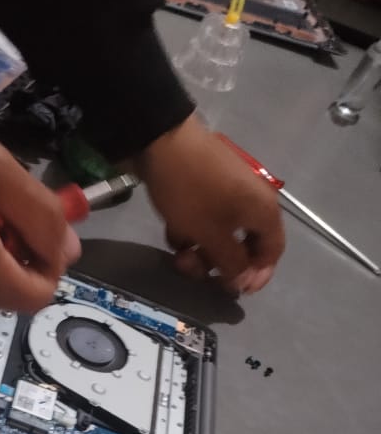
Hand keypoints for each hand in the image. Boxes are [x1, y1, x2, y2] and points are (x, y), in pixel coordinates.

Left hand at [136, 114, 284, 292]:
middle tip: (197, 272)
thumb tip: (243, 281)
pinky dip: (191, 230)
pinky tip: (172, 232)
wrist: (161, 142)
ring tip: (179, 254)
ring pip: (220, 234)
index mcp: (264, 212)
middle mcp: (252, 201)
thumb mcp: (211, 234)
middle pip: (244, 245)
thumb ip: (231, 262)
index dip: (258, 275)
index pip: (272, 251)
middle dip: (219, 264)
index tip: (237, 291)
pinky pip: (205, 219)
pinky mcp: (206, 188)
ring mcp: (228, 193)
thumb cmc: (192, 193)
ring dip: (201, 250)